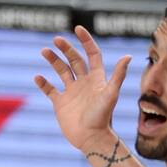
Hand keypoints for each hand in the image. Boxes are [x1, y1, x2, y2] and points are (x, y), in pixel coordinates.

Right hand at [33, 25, 131, 150]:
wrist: (91, 138)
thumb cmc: (103, 117)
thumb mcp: (111, 94)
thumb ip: (118, 75)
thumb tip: (128, 56)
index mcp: (96, 78)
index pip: (92, 54)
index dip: (86, 40)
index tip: (77, 29)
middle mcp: (84, 83)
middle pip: (74, 60)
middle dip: (66, 48)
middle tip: (56, 40)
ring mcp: (71, 93)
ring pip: (61, 71)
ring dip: (53, 60)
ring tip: (44, 51)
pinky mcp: (60, 103)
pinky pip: (50, 90)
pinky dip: (43, 83)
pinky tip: (37, 76)